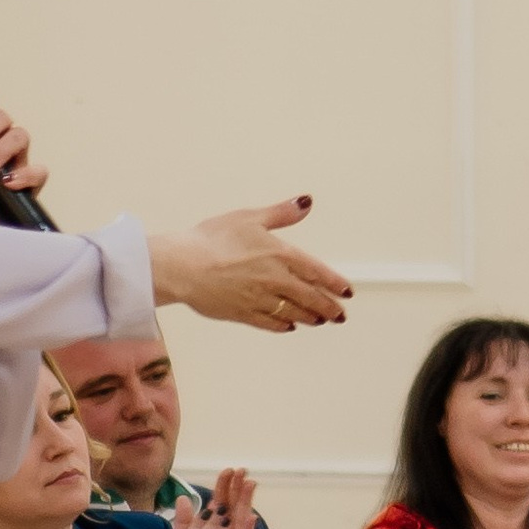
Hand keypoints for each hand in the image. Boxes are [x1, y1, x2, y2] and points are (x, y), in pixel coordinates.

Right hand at [148, 202, 350, 332]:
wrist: (181, 266)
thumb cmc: (211, 239)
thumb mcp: (249, 217)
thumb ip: (281, 213)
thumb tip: (306, 202)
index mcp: (280, 255)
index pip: (317, 272)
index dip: (335, 283)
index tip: (347, 292)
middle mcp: (274, 280)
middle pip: (310, 297)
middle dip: (328, 307)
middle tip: (339, 314)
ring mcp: (259, 299)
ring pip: (293, 312)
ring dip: (309, 317)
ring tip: (320, 321)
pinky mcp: (242, 314)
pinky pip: (269, 323)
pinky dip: (282, 325)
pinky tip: (288, 326)